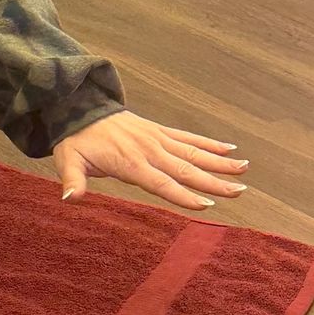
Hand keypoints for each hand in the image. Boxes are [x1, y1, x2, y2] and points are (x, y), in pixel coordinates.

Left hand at [53, 112, 247, 211]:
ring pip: (194, 153)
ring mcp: (158, 139)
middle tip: (239, 191)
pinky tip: (230, 149)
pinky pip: (188, 138)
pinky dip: (209, 143)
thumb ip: (73, 180)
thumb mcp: (68, 160)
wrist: (79, 109)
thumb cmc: (75, 140)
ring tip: (245, 170)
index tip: (206, 205)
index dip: (183, 195)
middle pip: (186, 169)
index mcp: (131, 162)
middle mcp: (150, 150)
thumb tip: (70, 198)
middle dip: (214, 182)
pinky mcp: (160, 131)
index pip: (162, 183)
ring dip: (220, 163)